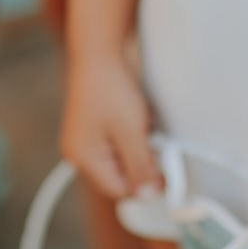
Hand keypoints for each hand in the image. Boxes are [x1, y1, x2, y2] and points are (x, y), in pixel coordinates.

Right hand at [61, 53, 162, 202]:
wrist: (98, 51)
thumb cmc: (109, 88)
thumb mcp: (131, 131)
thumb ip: (140, 167)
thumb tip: (148, 197)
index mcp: (83, 159)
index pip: (119, 189)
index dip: (145, 183)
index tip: (167, 173)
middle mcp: (80, 153)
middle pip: (119, 175)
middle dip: (141, 162)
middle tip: (156, 143)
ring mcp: (85, 139)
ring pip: (120, 159)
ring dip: (137, 147)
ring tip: (143, 124)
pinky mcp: (93, 127)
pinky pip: (116, 143)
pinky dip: (131, 136)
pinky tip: (137, 119)